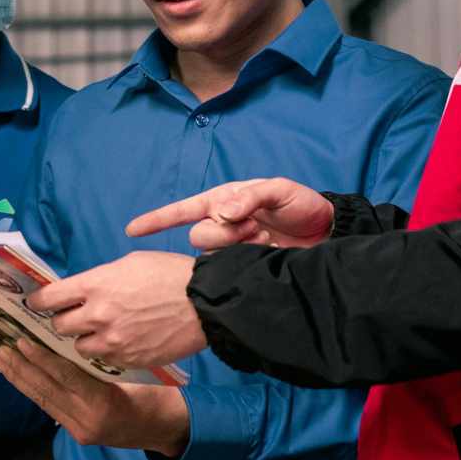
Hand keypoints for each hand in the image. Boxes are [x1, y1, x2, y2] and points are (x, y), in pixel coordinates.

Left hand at [0, 339, 188, 454]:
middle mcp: (88, 419)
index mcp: (104, 401)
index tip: (22, 341)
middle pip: (47, 390)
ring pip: (44, 401)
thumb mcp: (131, 371)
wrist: (165, 427)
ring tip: (2, 360)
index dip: (41, 358)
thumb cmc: (155, 392)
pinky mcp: (77, 433)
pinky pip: (51, 407)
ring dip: (21, 379)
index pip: (65, 377)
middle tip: (2, 346)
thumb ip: (100, 360)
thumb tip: (71, 335)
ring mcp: (81, 429)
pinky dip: (34, 390)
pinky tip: (21, 377)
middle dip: (21, 368)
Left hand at [28, 252, 206, 368]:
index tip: (36, 304)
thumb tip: (83, 290)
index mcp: (94, 285)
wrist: (204, 303)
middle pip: (59, 327)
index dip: (38, 302)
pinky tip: (119, 342)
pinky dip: (107, 353)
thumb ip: (99, 279)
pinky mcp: (129, 360)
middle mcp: (98, 315)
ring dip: (84, 340)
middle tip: (70, 318)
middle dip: (62, 322)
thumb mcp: (128, 263)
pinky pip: (105, 361)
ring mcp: (113, 341)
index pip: (49, 298)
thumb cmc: (169, 274)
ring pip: (80, 348)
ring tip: (98, 332)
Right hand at [126, 177, 334, 250]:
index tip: (132, 230)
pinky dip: (248, 260)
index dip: (155, 221)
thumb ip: (250, 197)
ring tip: (266, 240)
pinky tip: (267, 253)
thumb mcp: (279, 191)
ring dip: (240, 247)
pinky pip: (231, 269)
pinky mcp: (244, 267)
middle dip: (224, 234)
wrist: (328, 234)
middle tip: (256, 228)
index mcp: (223, 201)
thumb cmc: (301, 206)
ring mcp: (233, 248)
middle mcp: (223, 224)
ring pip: (215, 255)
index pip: (182, 211)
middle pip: (200, 237)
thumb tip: (222, 211)